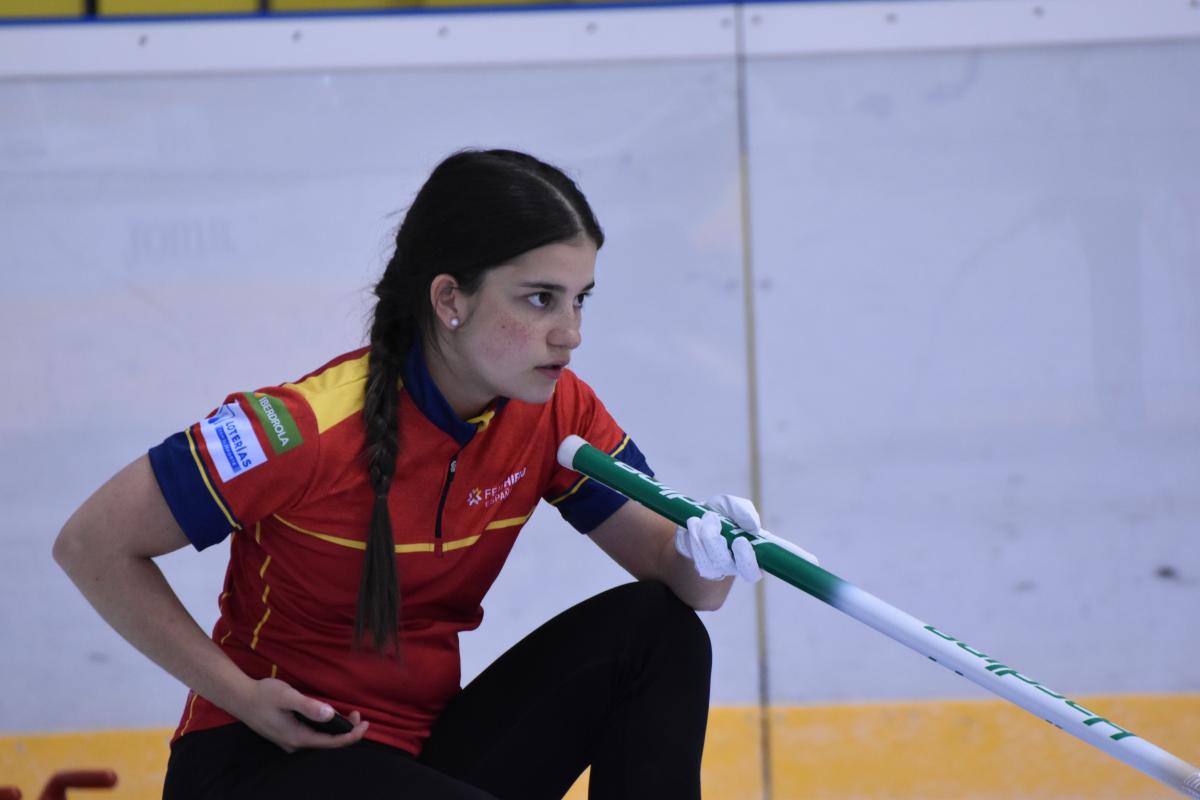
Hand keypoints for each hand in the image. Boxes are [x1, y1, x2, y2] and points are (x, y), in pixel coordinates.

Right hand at [235, 677, 367, 752]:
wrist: (240, 698)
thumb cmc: (263, 695)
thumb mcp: (287, 696)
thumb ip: (308, 706)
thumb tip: (330, 713)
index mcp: (298, 737)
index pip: (332, 743)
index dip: (352, 735)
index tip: (366, 723)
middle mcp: (295, 743)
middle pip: (327, 743)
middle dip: (346, 731)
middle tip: (358, 714)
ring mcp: (290, 740)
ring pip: (319, 739)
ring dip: (335, 729)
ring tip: (349, 714)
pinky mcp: (286, 734)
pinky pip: (311, 735)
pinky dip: (324, 728)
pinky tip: (328, 716)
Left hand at [674, 494, 818, 581]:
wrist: (684, 526)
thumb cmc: (714, 515)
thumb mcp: (726, 506)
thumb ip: (740, 509)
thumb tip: (752, 526)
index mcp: (755, 548)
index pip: (781, 557)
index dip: (797, 560)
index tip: (812, 562)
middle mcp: (740, 562)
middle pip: (749, 570)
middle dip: (745, 557)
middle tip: (739, 540)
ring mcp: (719, 568)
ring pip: (718, 562)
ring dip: (711, 539)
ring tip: (704, 520)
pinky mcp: (698, 567)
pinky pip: (697, 558)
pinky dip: (693, 538)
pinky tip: (692, 526)